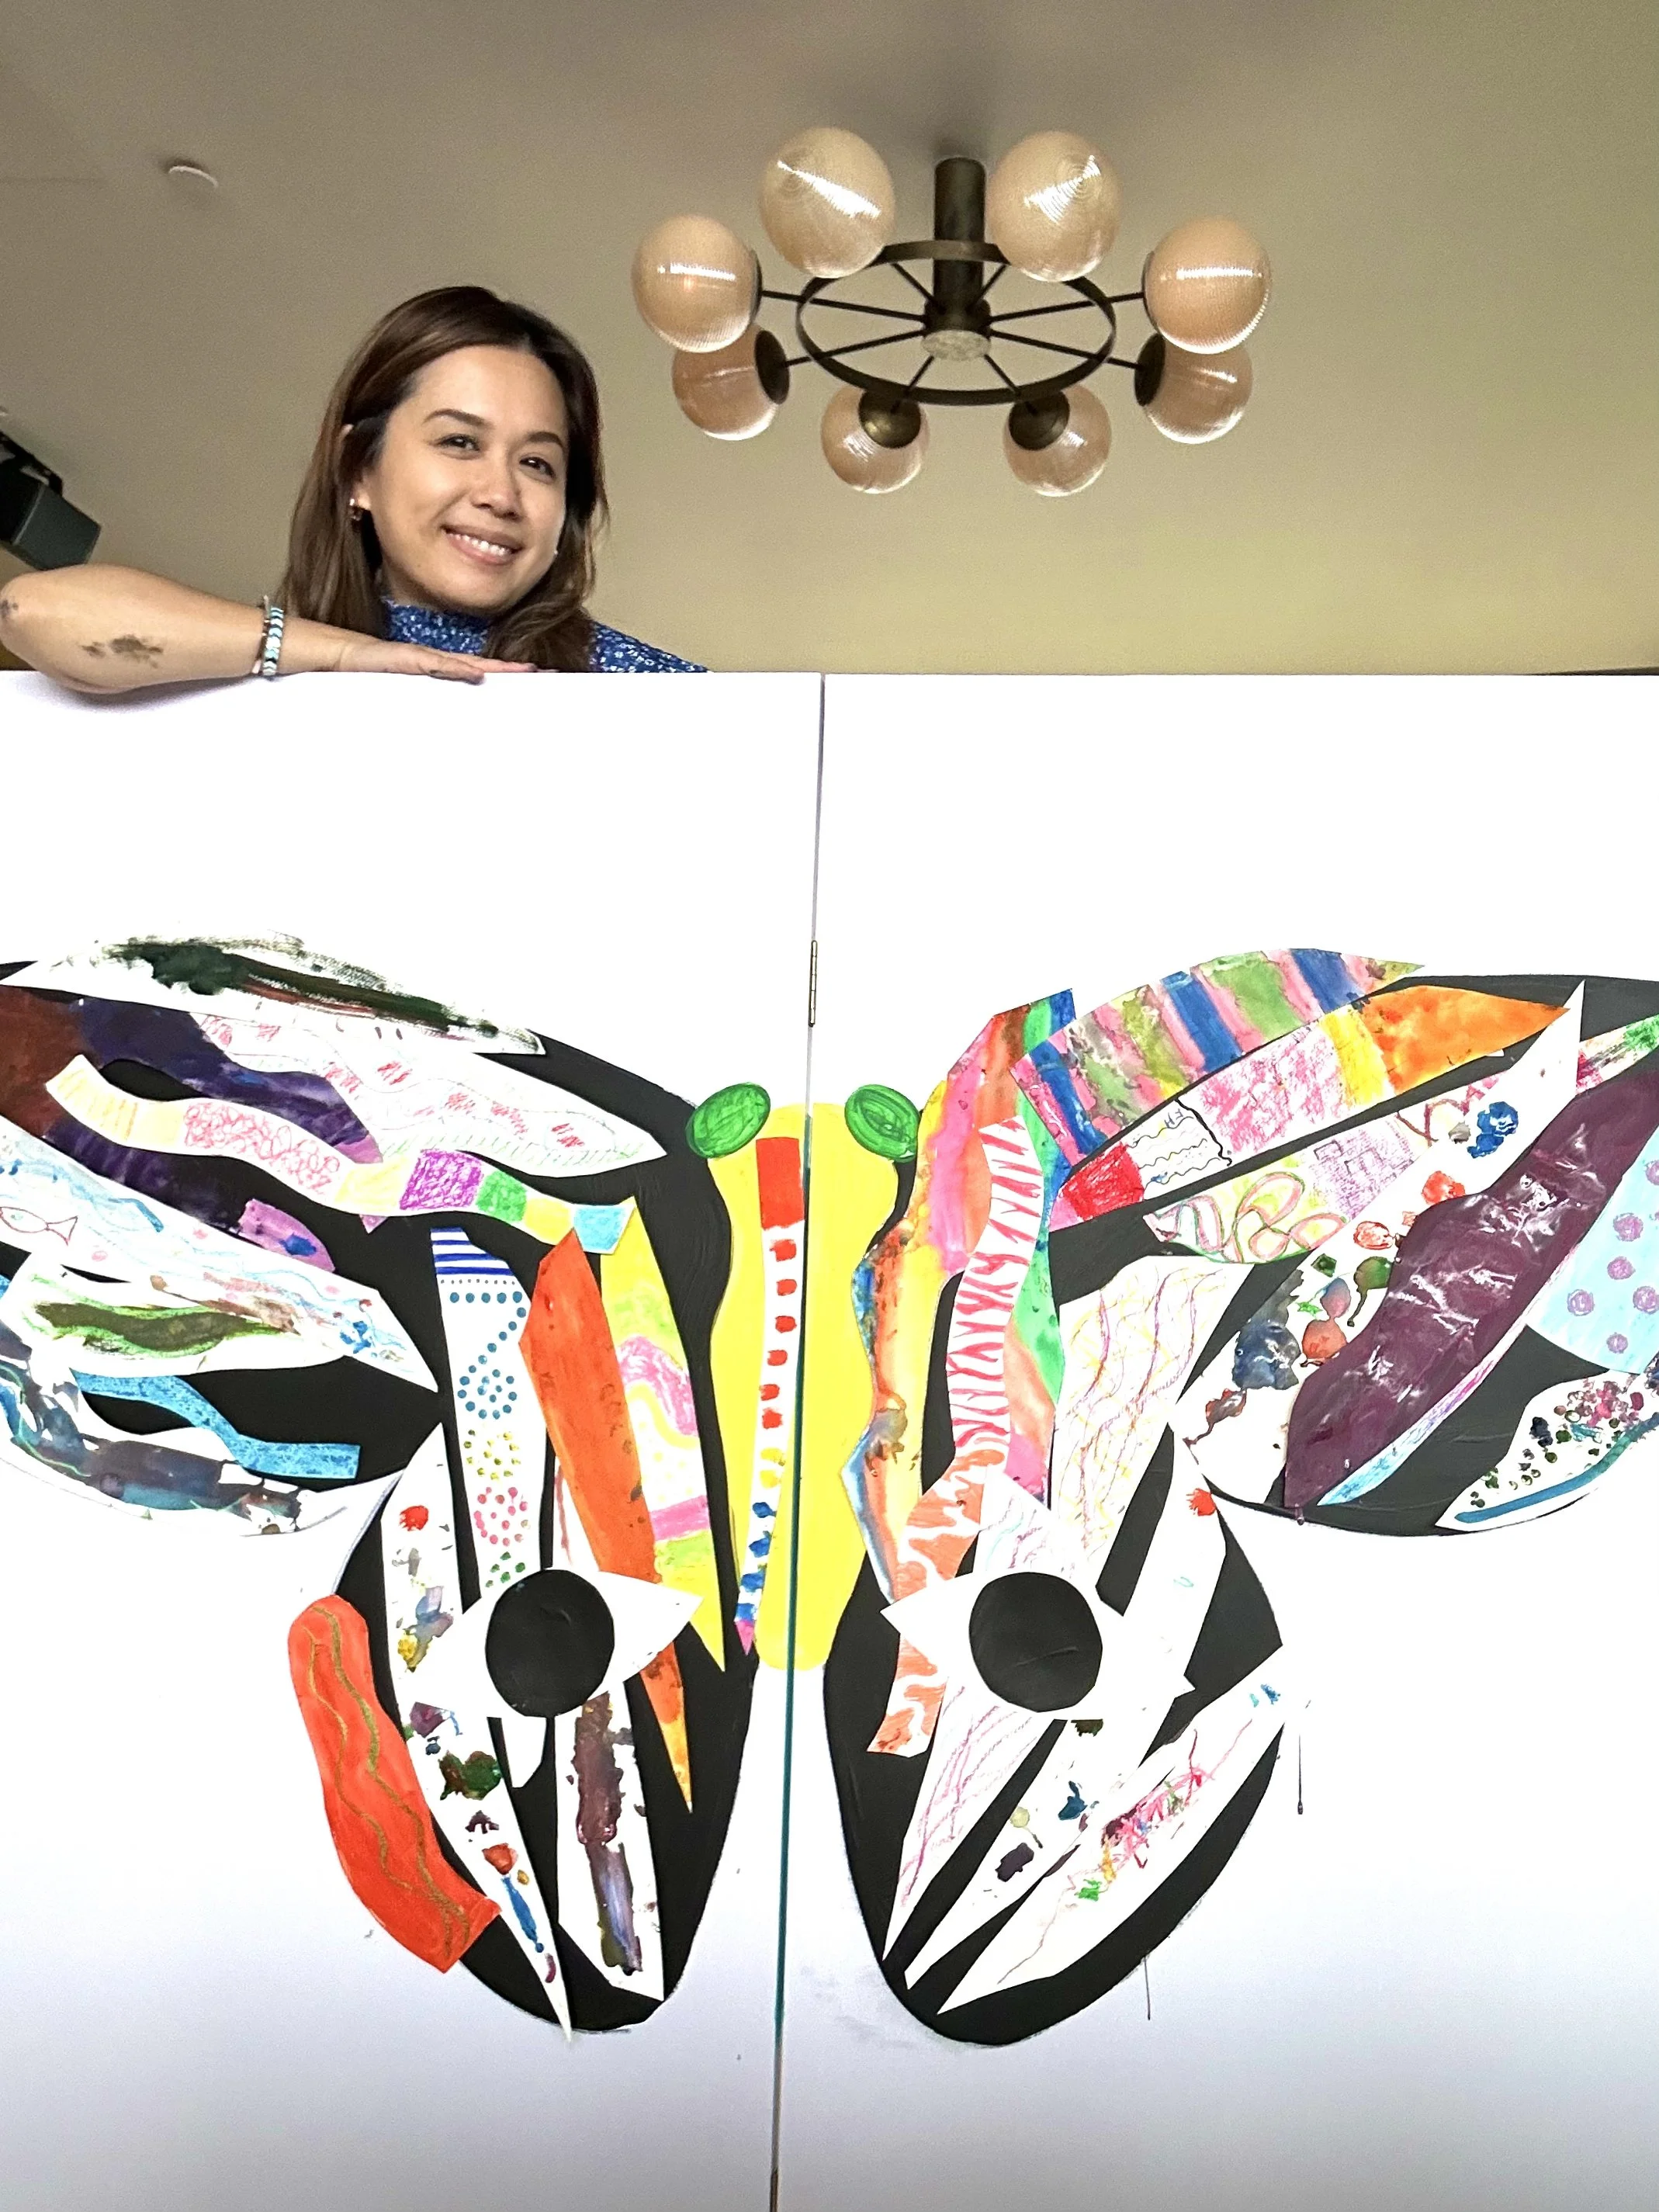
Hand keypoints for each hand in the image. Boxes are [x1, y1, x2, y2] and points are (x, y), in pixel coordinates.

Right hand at [301, 623, 535, 682]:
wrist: (335, 654)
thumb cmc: (367, 674)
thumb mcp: (402, 695)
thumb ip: (423, 704)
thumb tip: (444, 719)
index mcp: (438, 670)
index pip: (479, 672)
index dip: (506, 675)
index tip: (534, 679)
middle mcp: (437, 661)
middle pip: (483, 665)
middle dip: (514, 670)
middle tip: (546, 673)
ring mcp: (424, 658)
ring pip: (468, 663)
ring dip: (497, 667)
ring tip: (525, 670)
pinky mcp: (407, 659)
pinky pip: (438, 664)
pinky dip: (459, 669)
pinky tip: (479, 672)